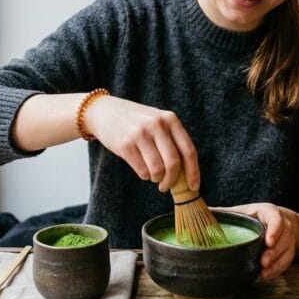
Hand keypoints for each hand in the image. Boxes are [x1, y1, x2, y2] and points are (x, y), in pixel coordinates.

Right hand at [84, 95, 199, 191]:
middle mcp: (157, 125)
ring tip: (153, 176)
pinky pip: (142, 170)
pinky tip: (142, 169)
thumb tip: (185, 175)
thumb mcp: (157, 122)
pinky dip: (144, 175)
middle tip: (166, 186)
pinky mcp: (125, 144)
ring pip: (158, 170)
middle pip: (174, 163)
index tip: (194, 187)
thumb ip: (171, 141)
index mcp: (170, 119)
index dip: (193, 172)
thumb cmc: (136, 122)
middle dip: (172, 181)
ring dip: (157, 179)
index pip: (188, 150)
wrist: (104, 111)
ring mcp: (141, 134)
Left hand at [218, 203, 296, 280]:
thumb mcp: (243, 211)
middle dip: (274, 252)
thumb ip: (227, 212)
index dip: (274, 231)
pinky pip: (287, 261)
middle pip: (284, 238)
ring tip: (264, 273)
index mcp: (269, 213)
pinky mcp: (289, 250)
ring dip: (276, 264)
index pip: (276, 219)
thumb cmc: (256, 216)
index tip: (268, 242)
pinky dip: (277, 270)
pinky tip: (266, 276)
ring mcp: (289, 238)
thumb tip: (206, 211)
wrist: (278, 220)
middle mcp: (283, 225)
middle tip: (263, 262)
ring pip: (287, 251)